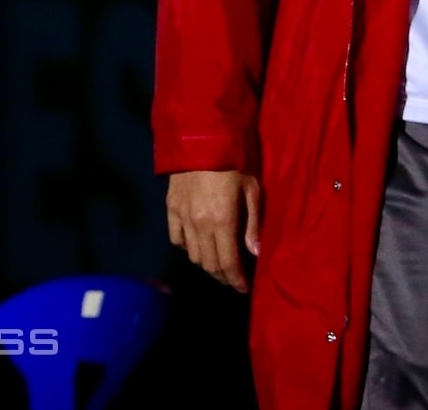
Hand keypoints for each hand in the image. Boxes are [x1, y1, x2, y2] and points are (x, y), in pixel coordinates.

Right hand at [167, 169, 262, 291]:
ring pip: (193, 256)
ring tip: (219, 266)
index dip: (236, 279)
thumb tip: (256, 252)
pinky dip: (188, 249)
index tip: (244, 288)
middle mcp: (200, 225)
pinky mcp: (171, 210)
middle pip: (210, 264)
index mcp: (223, 221)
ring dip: (207, 265)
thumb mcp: (253, 189)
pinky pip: (177, 240)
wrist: (202, 138)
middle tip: (234, 279)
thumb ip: (253, 223)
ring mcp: (182, 218)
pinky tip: (199, 247)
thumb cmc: (235, 161)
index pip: (228, 262)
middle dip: (223, 276)